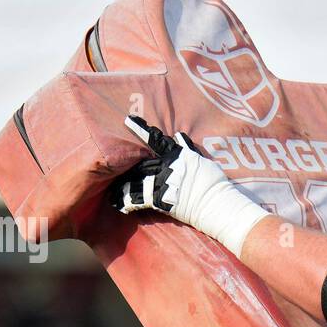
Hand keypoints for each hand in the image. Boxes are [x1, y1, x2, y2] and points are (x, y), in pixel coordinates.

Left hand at [111, 116, 269, 255]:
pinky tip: (120, 206)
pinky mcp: (160, 199)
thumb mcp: (201, 160)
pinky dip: (128, 203)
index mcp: (176, 155)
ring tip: (112, 192)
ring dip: (122, 187)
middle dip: (124, 165)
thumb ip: (187, 148)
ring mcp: (162, 183)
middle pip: (139, 163)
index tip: (127, 120)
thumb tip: (178, 135)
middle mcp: (166, 167)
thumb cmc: (214, 183)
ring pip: (135, 182)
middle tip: (109, 166)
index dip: (141, 129)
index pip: (155, 139)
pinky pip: (139, 200)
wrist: (216, 204)